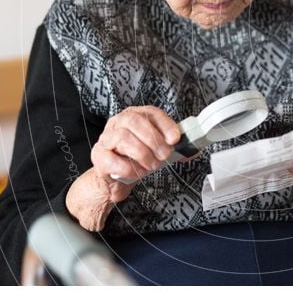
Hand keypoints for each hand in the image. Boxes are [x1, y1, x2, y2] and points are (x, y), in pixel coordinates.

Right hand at [66, 106, 180, 230]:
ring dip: (142, 153)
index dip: (165, 125)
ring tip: (151, 165)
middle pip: (135, 121)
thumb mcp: (157, 150)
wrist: (115, 179)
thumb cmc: (137, 159)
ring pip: (123, 137)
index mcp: (135, 116)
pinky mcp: (99, 156)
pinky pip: (111, 159)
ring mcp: (106, 139)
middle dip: (154, 139)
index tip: (175, 139)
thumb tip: (193, 149)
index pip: (151, 112)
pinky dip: (128, 168)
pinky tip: (136, 172)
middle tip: (164, 155)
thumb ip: (174, 148)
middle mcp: (119, 123)